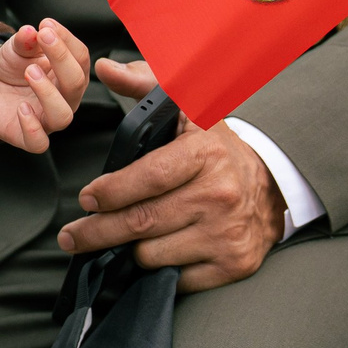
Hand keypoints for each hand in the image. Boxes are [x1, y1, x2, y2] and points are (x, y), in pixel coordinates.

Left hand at [0, 19, 91, 152]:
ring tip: (30, 71)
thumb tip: (32, 31)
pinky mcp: (28, 137)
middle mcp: (66, 98)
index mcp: (70, 73)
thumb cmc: (12, 68)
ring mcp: (48, 119)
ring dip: (48, 92)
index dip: (66, 39)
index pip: (81, 57)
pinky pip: (39, 142)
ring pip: (63, 115)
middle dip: (61, 58)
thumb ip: (26, 40)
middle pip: (77, 83)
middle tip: (43, 38)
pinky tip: (21, 108)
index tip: (46, 25)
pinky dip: (32, 127)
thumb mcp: (18, 48)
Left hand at [56, 57, 285, 288]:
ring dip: (131, 249)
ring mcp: (228, 233)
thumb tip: (105, 68)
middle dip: (96, 232)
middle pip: (140, 222)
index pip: (146, 178)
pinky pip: (177, 279)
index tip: (86, 199)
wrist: (274, 182)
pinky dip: (161, 269)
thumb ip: (143, 84)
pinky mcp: (234, 264)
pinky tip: (159, 251)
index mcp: (206, 152)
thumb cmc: (218, 145)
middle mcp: (220, 194)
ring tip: (126, 237)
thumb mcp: (188, 106)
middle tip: (73, 235)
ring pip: (152, 255)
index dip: (109, 192)